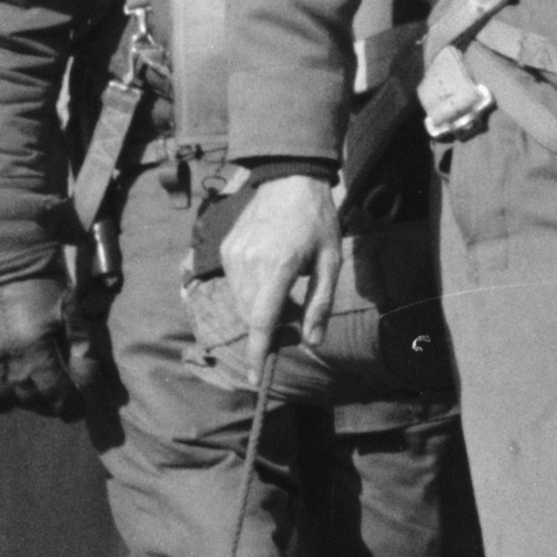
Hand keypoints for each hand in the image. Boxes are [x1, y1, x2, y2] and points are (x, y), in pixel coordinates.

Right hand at [0, 271, 86, 419]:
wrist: (2, 265)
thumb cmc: (44, 284)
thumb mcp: (70, 313)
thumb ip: (80, 346)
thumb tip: (91, 376)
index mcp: (37, 352)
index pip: (57, 396)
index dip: (71, 406)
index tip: (79, 408)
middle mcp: (10, 363)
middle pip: (34, 402)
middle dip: (53, 405)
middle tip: (62, 398)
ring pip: (10, 400)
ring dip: (29, 402)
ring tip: (40, 394)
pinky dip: (0, 399)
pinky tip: (12, 395)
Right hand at [214, 171, 339, 369]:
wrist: (290, 179)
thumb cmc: (318, 221)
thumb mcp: (331, 262)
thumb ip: (320, 304)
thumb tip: (312, 342)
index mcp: (279, 267)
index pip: (261, 321)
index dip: (257, 352)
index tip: (255, 378)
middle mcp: (249, 262)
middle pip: (250, 315)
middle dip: (267, 329)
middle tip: (293, 320)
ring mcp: (233, 254)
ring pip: (240, 301)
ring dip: (259, 309)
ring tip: (285, 289)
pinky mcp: (226, 248)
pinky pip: (234, 283)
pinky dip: (250, 291)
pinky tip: (270, 274)